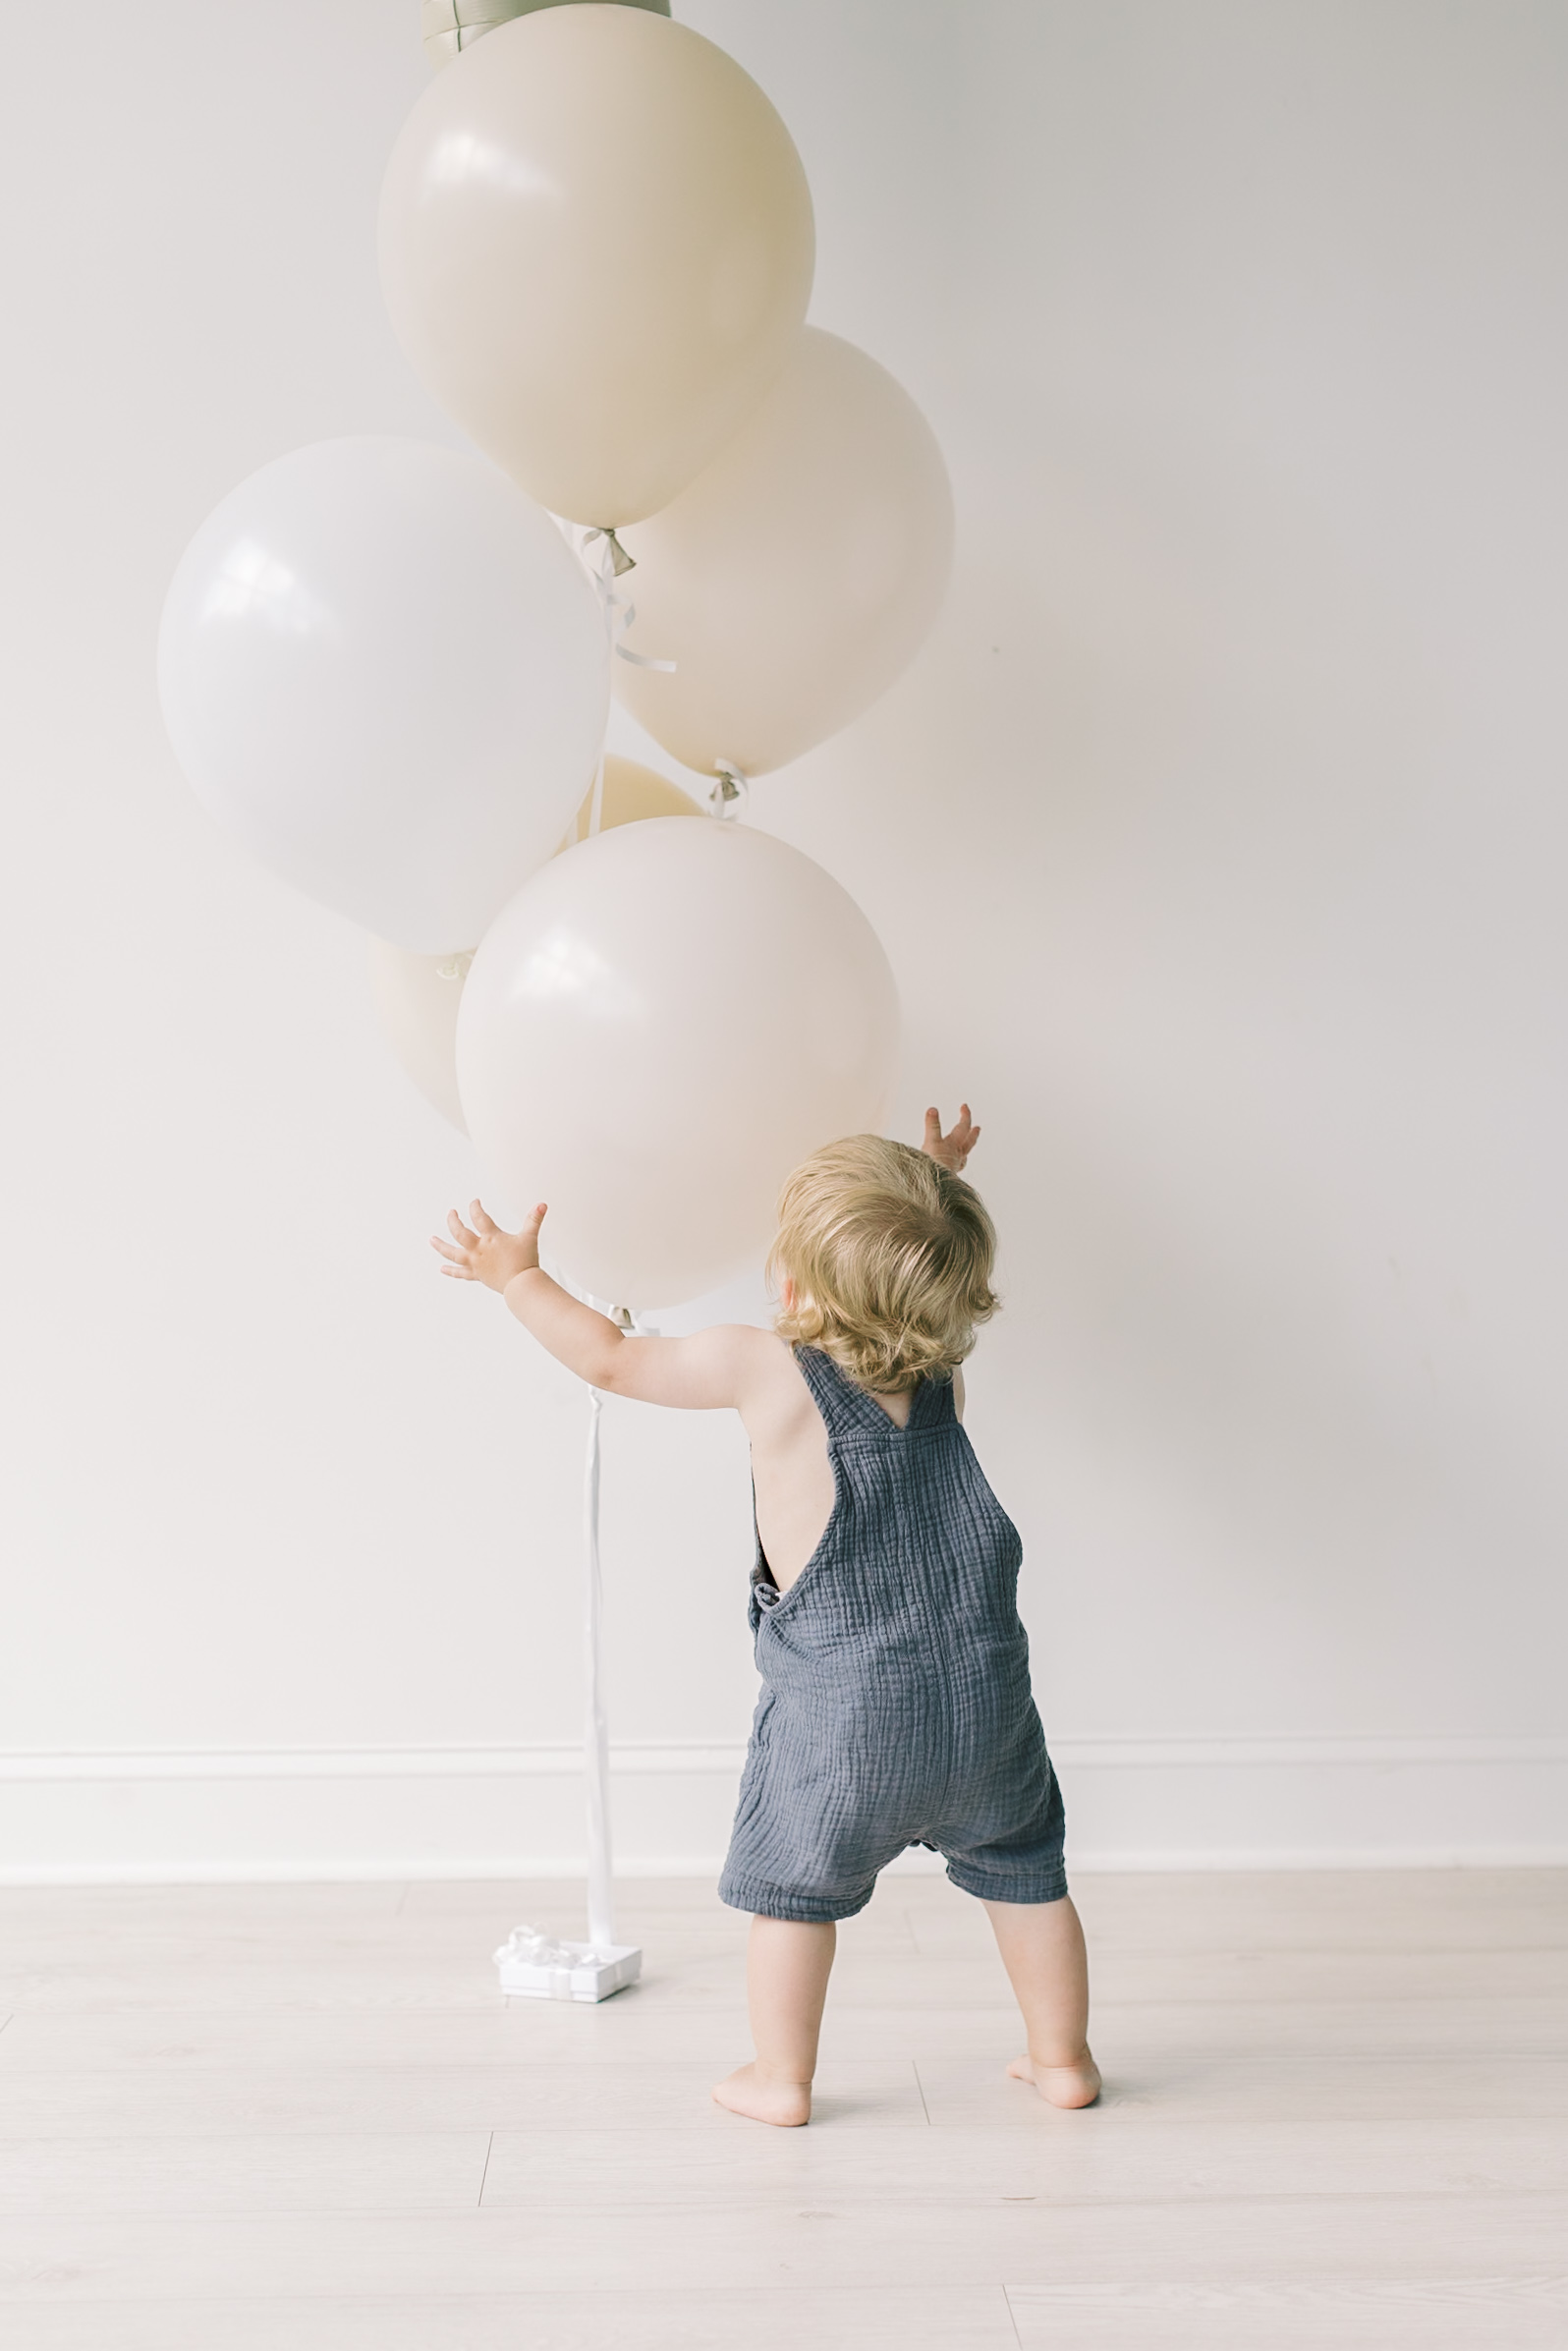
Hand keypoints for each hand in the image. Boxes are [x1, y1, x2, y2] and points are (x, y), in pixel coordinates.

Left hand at [430, 1200, 545, 1293]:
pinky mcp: (476, 1275)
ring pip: (453, 1253)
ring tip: (431, 1240)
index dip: (475, 1207)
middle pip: (459, 1233)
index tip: (474, 1202)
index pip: (479, 1217)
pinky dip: (450, 1271)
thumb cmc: (525, 1262)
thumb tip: (542, 1205)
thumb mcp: (530, 1237)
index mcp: (491, 1238)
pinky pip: (460, 1273)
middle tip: (451, 1213)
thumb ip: (534, 1219)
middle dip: (453, 1221)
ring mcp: (475, 1263)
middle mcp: (479, 1249)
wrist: (521, 1285)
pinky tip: (442, 1268)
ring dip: (441, 1246)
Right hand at [922, 1103, 979, 1172]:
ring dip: (967, 1149)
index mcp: (954, 1144)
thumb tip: (933, 1109)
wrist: (933, 1186)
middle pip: (968, 1142)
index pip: (962, 1127)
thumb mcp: (931, 1141)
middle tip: (978, 1127)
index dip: (964, 1115)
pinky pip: (957, 1167)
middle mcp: (957, 1155)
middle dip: (972, 1133)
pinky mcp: (949, 1176)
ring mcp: (954, 1166)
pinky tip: (955, 1166)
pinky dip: (957, 1163)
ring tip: (968, 1148)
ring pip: (964, 1155)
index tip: (964, 1106)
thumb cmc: (933, 1164)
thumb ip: (932, 1126)